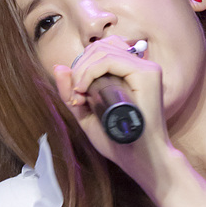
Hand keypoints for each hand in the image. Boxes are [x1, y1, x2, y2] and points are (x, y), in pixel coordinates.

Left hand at [54, 36, 176, 198]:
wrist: (141, 160)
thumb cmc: (118, 142)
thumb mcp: (87, 115)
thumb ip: (72, 93)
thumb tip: (58, 67)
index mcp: (131, 73)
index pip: (102, 50)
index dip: (82, 65)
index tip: (76, 94)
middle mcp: (141, 66)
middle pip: (100, 46)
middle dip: (79, 66)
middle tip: (75, 94)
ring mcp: (146, 69)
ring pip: (103, 51)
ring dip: (82, 70)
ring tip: (78, 93)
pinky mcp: (147, 75)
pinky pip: (110, 60)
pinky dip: (90, 72)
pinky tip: (84, 89)